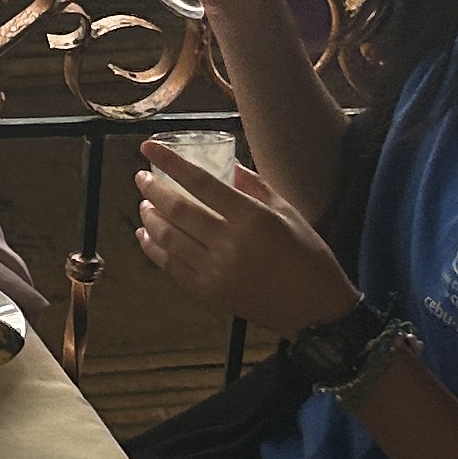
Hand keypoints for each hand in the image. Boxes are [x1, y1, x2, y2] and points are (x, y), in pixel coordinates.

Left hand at [135, 141, 362, 332]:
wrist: (316, 310)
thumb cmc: (308, 257)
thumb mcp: (289, 213)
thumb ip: (256, 186)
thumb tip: (229, 165)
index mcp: (252, 218)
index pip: (201, 182)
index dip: (170, 163)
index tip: (148, 148)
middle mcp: (230, 243)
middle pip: (178, 209)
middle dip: (153, 189)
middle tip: (141, 177)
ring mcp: (216, 270)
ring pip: (169, 238)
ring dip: (150, 217)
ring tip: (144, 204)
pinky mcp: (210, 292)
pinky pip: (171, 267)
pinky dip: (153, 249)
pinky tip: (146, 235)